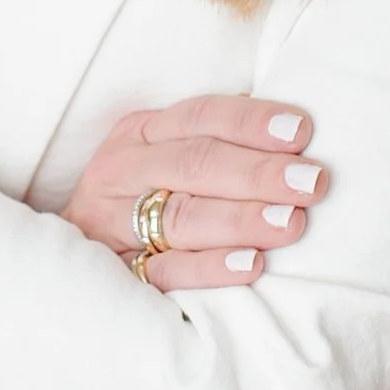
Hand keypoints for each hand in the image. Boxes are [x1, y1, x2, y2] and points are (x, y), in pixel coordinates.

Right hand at [61, 96, 326, 293]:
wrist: (78, 248)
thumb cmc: (146, 191)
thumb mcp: (164, 150)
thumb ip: (216, 138)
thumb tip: (295, 131)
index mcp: (140, 132)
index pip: (200, 117)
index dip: (250, 122)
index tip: (301, 131)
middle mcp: (123, 171)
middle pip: (195, 165)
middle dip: (258, 173)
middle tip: (310, 182)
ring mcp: (115, 224)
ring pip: (182, 217)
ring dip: (241, 219)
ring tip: (290, 222)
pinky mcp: (120, 272)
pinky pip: (167, 271)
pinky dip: (210, 268)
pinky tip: (251, 265)